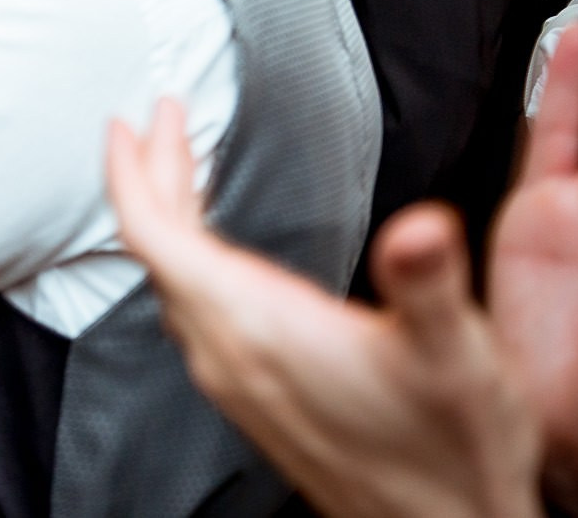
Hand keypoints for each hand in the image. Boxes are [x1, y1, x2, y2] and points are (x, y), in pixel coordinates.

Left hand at [106, 100, 540, 517]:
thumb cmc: (451, 455)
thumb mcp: (453, 356)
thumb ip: (427, 284)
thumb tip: (421, 229)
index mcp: (255, 326)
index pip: (156, 236)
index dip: (132, 171)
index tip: (124, 122)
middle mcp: (229, 354)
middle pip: (159, 250)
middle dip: (154, 176)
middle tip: (158, 122)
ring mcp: (237, 378)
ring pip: (177, 280)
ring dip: (173, 217)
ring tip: (183, 168)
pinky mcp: (256, 396)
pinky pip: (197, 311)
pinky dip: (194, 259)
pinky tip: (217, 252)